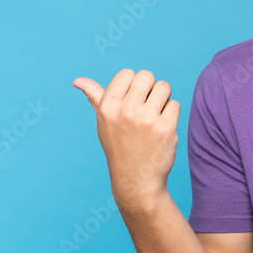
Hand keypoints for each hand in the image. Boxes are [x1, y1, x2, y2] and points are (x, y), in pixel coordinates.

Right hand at [73, 69, 179, 209]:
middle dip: (150, 88)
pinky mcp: (166, 128)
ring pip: (164, 87)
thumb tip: (78, 80)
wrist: (136, 180)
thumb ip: (94, 97)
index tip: (132, 101)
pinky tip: (162, 129)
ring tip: (154, 116)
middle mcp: (125, 111)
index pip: (127, 73)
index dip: (133, 84)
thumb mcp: (103, 122)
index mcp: (107, 106)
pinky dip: (172, 114)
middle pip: (147, 76)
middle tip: (146, 107)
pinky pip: (175, 104)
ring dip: (163, 99)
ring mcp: (146, 119)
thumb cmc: (119, 146)